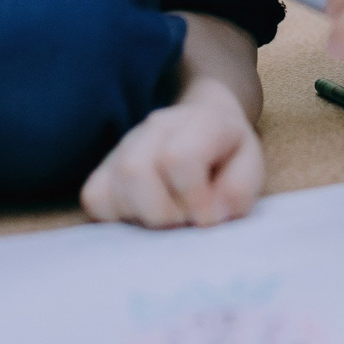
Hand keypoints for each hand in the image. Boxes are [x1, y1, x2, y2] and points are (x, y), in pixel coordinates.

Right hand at [79, 78, 264, 227]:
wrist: (206, 124)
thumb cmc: (228, 155)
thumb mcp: (251, 168)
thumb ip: (238, 190)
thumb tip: (207, 216)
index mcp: (198, 123)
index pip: (178, 158)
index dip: (193, 198)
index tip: (206, 216)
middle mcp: (155, 128)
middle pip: (134, 171)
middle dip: (161, 213)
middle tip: (183, 220)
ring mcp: (125, 145)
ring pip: (110, 188)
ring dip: (140, 218)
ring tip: (166, 217)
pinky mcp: (104, 166)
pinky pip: (93, 198)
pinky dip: (115, 218)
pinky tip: (141, 216)